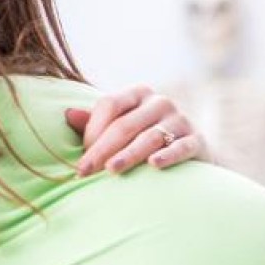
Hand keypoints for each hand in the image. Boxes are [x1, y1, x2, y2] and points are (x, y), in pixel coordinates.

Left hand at [66, 86, 207, 175]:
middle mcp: (160, 102)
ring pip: (150, 137)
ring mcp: (181, 119)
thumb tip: (67, 114)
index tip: (81, 157)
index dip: (92, 130)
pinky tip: (154, 165)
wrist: (191, 157)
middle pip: (125, 124)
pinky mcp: (197, 139)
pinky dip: (168, 155)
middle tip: (84, 171)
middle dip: (102, 149)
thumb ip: (95, 123)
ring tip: (112, 170)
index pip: (110, 104)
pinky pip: (182, 147)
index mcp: (138, 93)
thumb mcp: (121, 127)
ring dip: (129, 154)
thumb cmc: (145, 140)